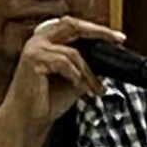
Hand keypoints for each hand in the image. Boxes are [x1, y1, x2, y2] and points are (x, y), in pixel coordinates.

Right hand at [0, 16, 123, 146]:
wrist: (28, 120)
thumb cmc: (47, 101)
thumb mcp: (75, 78)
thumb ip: (87, 65)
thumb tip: (108, 57)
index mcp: (46, 40)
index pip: (74, 26)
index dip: (97, 30)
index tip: (118, 38)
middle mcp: (38, 40)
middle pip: (73, 26)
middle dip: (98, 32)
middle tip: (117, 41)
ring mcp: (34, 48)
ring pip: (73, 53)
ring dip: (89, 74)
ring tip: (95, 90)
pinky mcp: (33, 60)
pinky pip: (64, 63)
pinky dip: (76, 77)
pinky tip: (79, 89)